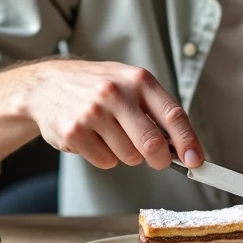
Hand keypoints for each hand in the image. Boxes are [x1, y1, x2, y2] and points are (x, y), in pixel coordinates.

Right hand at [17, 59, 201, 170]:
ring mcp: (93, 112)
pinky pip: (105, 162)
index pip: (174, 115)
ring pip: (129, 157)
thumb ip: (155, 110)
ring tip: (111, 134)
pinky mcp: (74, 132)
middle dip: (160, 159)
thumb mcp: (129, 83)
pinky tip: (93, 138)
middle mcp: (117, 93)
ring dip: (126, 154)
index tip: (196, 161)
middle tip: (157, 160)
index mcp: (138, 80)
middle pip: (152, 144)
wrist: (46, 84)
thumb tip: (183, 146)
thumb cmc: (96, 86)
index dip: (188, 142)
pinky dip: (105, 157)